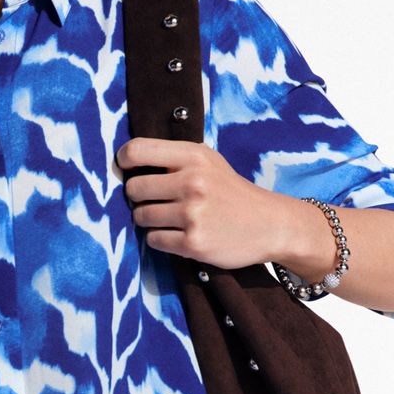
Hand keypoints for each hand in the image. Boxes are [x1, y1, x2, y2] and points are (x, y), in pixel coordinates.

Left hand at [114, 137, 313, 271]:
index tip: (127, 170)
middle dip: (139, 198)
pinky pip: (154, 240)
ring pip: (141, 217)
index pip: (136, 151)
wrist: (269, 224)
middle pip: (134, 189)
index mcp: (194, 157)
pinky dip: (162, 239)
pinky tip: (180, 235)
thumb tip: (125, 163)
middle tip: (157, 202)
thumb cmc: (230, 191)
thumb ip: (172, 159)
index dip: (124, 162)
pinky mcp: (193, 242)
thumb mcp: (208, 162)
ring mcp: (192, 213)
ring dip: (150, 221)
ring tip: (172, 219)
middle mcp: (192, 182)